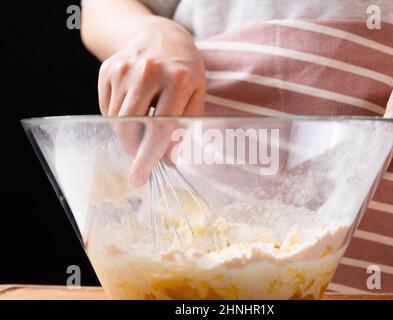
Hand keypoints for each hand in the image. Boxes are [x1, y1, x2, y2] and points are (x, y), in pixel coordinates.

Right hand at [98, 17, 205, 186]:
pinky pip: (106, 108)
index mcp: (178, 80)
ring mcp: (124, 69)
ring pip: (116, 120)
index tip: (139, 177)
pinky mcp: (108, 69)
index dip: (149, 157)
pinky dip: (117, 116)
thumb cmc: (185, 71)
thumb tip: (169, 160)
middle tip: (141, 153)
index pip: (160, 128)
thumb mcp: (196, 95)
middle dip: (133, 149)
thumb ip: (185, 127)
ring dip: (127, 132)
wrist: (161, 36)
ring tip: (142, 121)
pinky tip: (132, 105)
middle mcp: (149, 72)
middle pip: (130, 127)